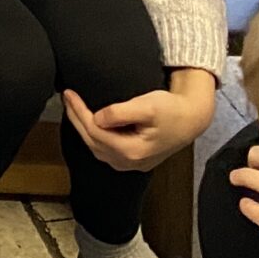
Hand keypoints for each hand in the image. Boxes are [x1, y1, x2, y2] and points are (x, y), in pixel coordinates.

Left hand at [65, 70, 216, 172]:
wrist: (191, 120)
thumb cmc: (171, 110)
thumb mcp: (147, 106)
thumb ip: (120, 113)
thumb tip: (97, 117)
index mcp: (132, 151)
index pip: (95, 132)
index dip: (79, 112)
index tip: (69, 93)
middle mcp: (129, 163)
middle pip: (93, 142)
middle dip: (76, 119)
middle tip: (67, 98)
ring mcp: (132, 164)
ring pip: (97, 148)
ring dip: (83, 128)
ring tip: (73, 108)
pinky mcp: (134, 159)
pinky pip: (106, 150)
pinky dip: (94, 136)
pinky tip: (89, 122)